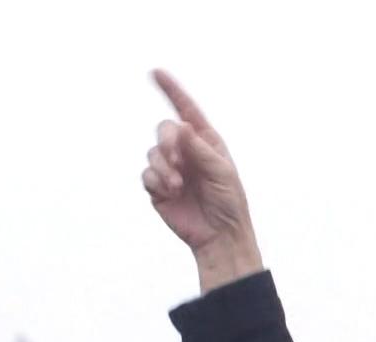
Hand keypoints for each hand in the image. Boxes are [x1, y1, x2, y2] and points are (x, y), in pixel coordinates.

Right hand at [143, 70, 263, 291]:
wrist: (219, 235)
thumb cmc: (229, 202)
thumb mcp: (221, 172)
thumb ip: (200, 149)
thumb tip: (181, 125)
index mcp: (205, 142)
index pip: (186, 111)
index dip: (172, 91)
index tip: (156, 72)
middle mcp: (186, 151)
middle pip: (163, 129)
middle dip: (167, 142)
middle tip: (178, 162)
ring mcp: (170, 168)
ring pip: (152, 153)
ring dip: (163, 167)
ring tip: (178, 185)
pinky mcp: (158, 187)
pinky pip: (146, 175)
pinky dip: (157, 182)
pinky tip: (171, 193)